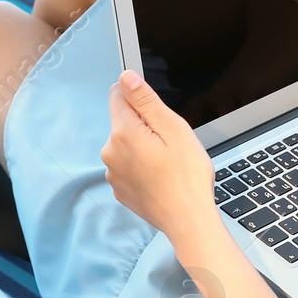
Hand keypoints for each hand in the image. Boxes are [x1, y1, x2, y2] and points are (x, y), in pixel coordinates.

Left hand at [102, 70, 217, 241]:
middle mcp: (110, 152)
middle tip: (171, 144)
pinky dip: (142, 168)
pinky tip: (161, 178)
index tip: (158, 114)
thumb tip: (125, 78)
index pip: (118, 95)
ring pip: (126, 146)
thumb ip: (146, 101)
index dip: (140, 99)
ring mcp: (113, 173)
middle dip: (144, 126)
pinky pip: (128, 167)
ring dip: (143, 148)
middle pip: (123, 122)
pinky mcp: (120, 189)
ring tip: (168, 164)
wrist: (187, 219)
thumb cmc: (187, 175)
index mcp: (123, 132)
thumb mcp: (174, 128)